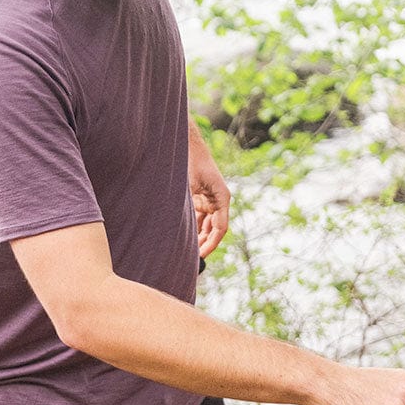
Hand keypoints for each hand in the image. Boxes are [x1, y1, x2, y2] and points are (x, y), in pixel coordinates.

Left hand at [188, 125, 229, 257]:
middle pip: (214, 230)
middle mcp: (218, 201)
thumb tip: (185, 229)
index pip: (220, 228)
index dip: (212, 244)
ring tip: (186, 252)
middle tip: (192, 259)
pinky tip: (183, 238)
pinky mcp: (199, 198)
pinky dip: (193, 228)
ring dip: (198, 238)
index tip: (201, 256)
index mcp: (222, 198)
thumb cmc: (190, 162)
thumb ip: (190, 207)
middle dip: (204, 244)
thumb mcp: (189, 186)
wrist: (184, 144)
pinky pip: (198, 218)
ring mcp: (208, 200)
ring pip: (206, 226)